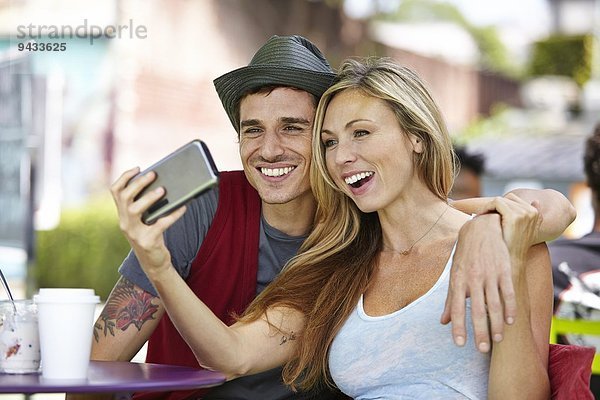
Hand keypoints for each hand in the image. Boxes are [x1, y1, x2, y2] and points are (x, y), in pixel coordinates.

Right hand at [110, 167, 186, 278]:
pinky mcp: (148, 241)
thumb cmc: (151, 236)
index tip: (138, 168)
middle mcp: (125, 223)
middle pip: (124, 197)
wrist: (154, 263)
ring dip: (148, 198)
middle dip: (138, 183)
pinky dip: (173, 214)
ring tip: (162, 190)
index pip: (115, 191)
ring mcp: (134, 233)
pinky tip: (183, 207)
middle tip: (153, 175)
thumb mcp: (144, 221)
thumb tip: (162, 183)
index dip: (125, 177)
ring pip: (134, 210)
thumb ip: (146, 206)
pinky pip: (160, 224)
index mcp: (123, 215)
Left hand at [441, 213, 513, 352]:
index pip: (457, 307)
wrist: (482, 227)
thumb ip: (450, 300)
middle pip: (477, 310)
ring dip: (496, 324)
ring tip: (497, 340)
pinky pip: (508, 292)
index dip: (458, 326)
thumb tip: (443, 322)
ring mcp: (490, 273)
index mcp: (458, 279)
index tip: (459, 344)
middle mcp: (473, 278)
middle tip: (482, 350)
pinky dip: (510, 308)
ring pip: (494, 304)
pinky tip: (510, 321)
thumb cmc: (466, 255)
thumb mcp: (455, 275)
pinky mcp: (505, 269)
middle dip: (479, 331)